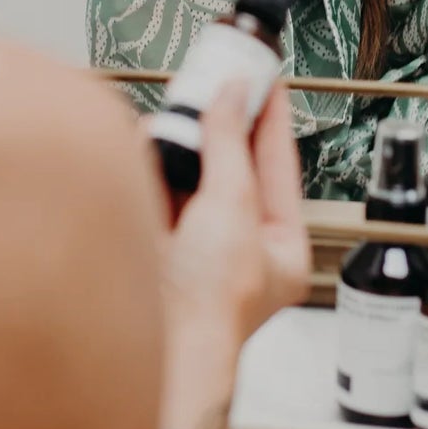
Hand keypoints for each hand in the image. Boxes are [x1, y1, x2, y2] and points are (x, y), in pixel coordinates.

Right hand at [157, 83, 309, 428]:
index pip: (278, 166)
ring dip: (181, 144)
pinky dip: (150, 165)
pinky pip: (154, 191)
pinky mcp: (153, 244)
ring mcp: (193, 247)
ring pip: (190, 177)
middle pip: (231, 168)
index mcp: (277, 248)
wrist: (155, 348)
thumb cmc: (209, 308)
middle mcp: (237, 248)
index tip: (264, 80)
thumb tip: (229, 99)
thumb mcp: (233, 208)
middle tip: (217, 84)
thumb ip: (229, 146)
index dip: (270, 118)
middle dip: (219, 128)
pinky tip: (148, 142)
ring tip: (180, 111)